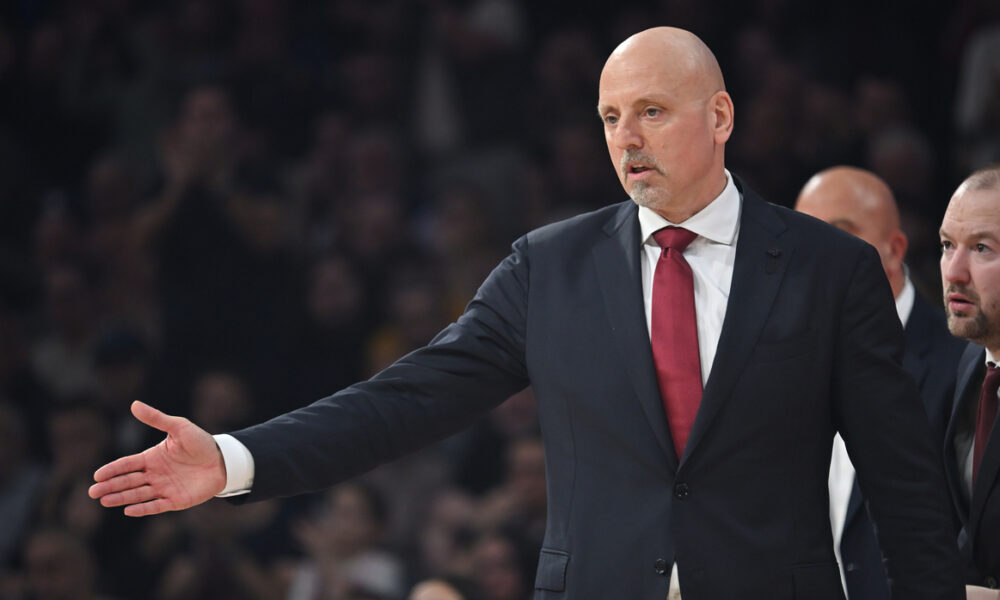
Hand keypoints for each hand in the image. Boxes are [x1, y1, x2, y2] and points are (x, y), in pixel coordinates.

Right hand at [89, 401, 226, 516]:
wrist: (223, 460)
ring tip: (104, 501)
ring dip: (121, 498)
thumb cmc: (200, 442)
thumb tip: (134, 404)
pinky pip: (156, 505)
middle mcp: (154, 474)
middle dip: (110, 486)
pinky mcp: (175, 500)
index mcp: (152, 458)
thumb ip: (157, 419)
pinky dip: (142, 508)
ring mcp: (164, 488)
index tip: (97, 475)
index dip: (112, 470)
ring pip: (138, 494)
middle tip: (93, 492)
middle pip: (128, 481)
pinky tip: (128, 511)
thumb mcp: (178, 427)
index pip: (127, 464)